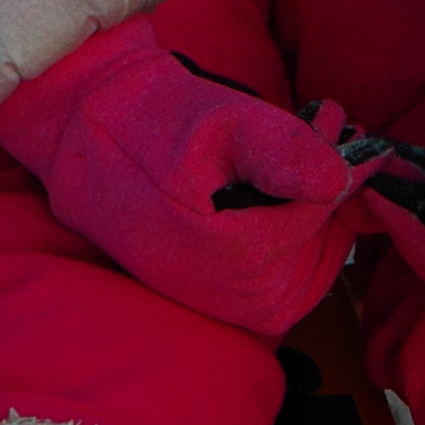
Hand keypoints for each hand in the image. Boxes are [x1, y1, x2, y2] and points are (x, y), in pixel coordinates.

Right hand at [0, 12, 359, 334]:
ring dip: (318, 210)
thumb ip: (281, 149)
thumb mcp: (219, 120)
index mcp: (235, 258)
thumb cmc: (151, 121)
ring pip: (312, 267)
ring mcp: (228, 308)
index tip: (332, 116)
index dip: (335, 164)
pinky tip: (284, 186)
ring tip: (309, 145)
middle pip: (324, 249)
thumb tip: (339, 177)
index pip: (319, 217)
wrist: (85, 135)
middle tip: (331, 128)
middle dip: (332, 189)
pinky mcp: (220, 303)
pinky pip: (286, 279)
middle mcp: (235, 298)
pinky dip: (297, 235)